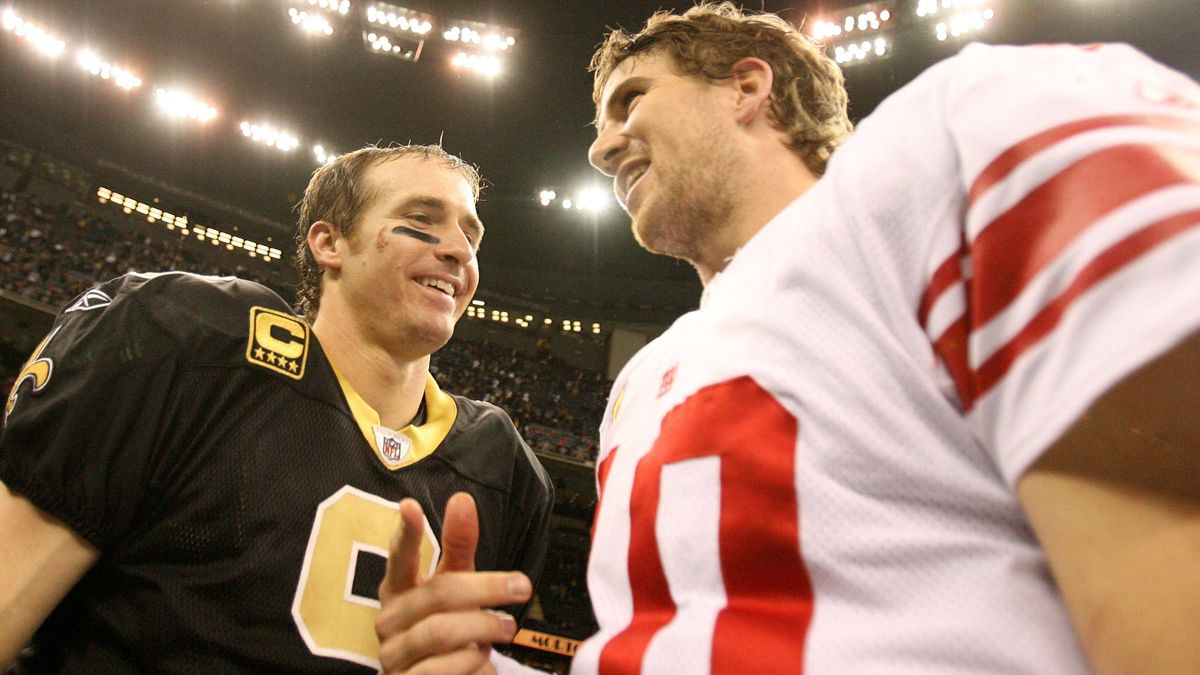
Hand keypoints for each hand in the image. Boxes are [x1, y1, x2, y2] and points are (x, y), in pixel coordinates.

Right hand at [376, 493, 532, 673]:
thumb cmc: (449, 624)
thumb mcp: (456, 582)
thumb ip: (459, 545)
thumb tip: (462, 499)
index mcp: (398, 590)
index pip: (399, 558)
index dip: (406, 534)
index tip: (411, 506)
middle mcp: (389, 620)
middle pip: (439, 593)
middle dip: (487, 587)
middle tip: (522, 586)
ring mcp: (393, 655)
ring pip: (442, 631)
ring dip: (484, 628)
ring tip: (507, 628)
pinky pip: (442, 669)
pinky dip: (471, 662)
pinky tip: (481, 659)